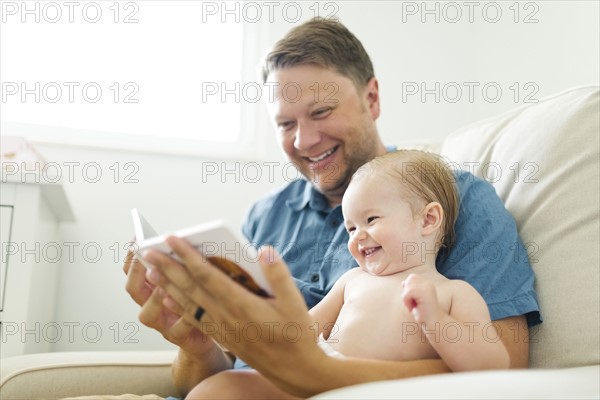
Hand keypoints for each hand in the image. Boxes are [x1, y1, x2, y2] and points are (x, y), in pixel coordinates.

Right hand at [123, 250, 215, 356]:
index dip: (132, 256)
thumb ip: (183, 264)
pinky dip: (182, 321)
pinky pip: (177, 330)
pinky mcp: (180, 337)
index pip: (132, 271)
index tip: (137, 239)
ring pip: (147, 314)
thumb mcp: (190, 278)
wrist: (212, 332)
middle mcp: (152, 306)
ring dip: (154, 299)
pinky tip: (190, 312)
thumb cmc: (200, 301)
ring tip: (162, 287)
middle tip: (144, 256)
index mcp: (152, 289)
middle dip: (136, 272)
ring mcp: (163, 323)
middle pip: (134, 290)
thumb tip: (183, 240)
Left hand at [143, 237, 325, 388]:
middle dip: (167, 267)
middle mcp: (226, 316)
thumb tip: (264, 250)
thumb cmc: (295, 333)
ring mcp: (221, 328)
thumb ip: (278, 274)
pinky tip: (168, 296)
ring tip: (150, 269)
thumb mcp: (295, 302)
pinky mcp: (222, 336)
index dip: (188, 256)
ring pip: (187, 302)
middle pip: (190, 288)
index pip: (208, 275)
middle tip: (148, 251)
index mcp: (242, 304)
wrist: (293, 369)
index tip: (172, 239)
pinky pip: (193, 318)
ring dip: (166, 285)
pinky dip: (178, 305)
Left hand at [402, 273, 441, 324]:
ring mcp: (427, 287)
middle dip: (407, 291)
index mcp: (427, 284)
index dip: (408, 287)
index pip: (412, 277)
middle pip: (410, 279)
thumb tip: (403, 282)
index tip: (413, 300)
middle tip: (413, 304)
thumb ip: (410, 291)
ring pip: (408, 286)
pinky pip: (408, 293)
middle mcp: (428, 284)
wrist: (434, 324)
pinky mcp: (425, 293)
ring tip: (413, 306)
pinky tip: (413, 309)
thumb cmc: (424, 314)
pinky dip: (406, 302)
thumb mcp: (415, 300)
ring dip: (406, 298)